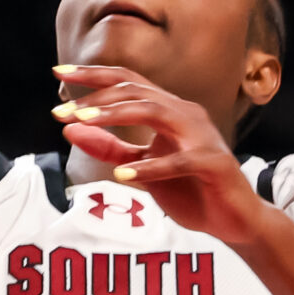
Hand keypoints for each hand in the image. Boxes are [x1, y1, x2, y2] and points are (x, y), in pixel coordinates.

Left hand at [50, 64, 267, 240]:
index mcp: (170, 111)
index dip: (93, 74)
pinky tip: (122, 176)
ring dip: (116, 114)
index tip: (58, 73)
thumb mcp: (140, 169)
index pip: (128, 82)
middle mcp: (186, 115)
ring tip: (84, 121)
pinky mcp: (214, 163)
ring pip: (155, 111)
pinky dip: (149, 168)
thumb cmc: (191, 191)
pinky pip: (179, 161)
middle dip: (96, 96)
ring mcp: (202, 137)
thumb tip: (70, 129)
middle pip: (137, 91)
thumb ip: (109, 149)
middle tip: (63, 110)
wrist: (235, 220)